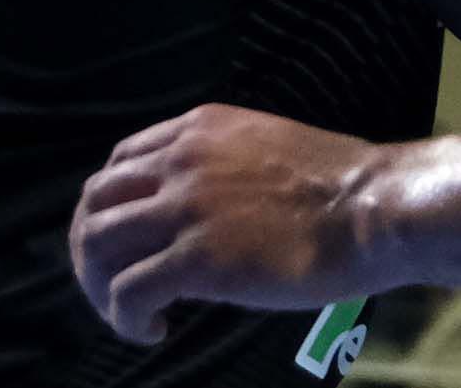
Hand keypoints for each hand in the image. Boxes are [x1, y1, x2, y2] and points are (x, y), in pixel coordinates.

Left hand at [71, 107, 385, 342]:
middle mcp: (180, 160)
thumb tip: (194, 211)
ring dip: (100, 286)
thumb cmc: (334, 185)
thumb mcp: (261, 147)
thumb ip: (217, 168)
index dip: (110, 207)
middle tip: (111, 287)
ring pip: (99, 243)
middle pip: (96, 201)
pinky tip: (153, 330)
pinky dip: (126, 317)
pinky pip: (129, 291)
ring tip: (126, 313)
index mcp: (196, 129)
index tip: (126, 244)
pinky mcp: (199, 259)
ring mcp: (186, 208)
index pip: (118, 162)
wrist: (369, 207)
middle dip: (91, 249)